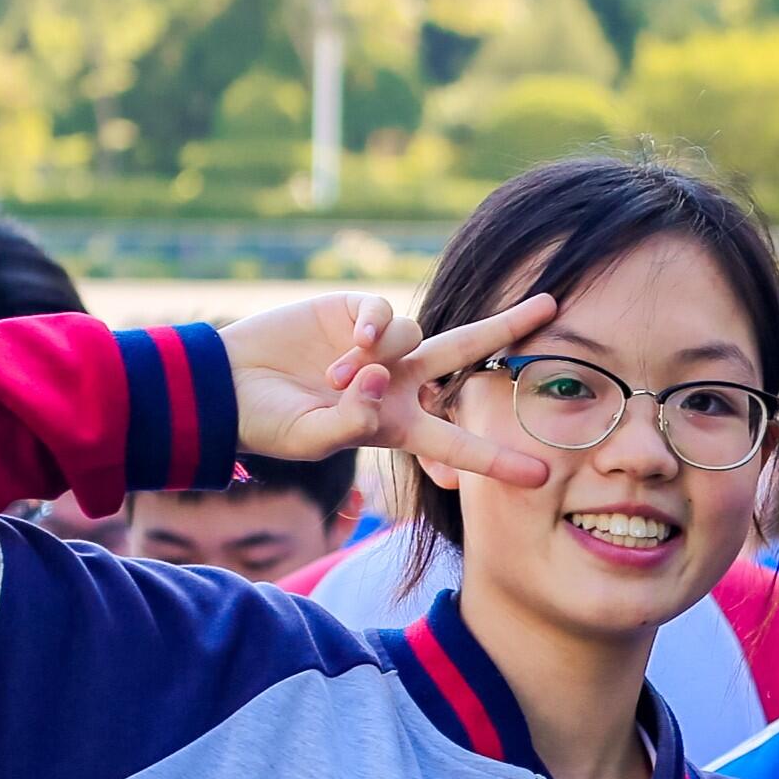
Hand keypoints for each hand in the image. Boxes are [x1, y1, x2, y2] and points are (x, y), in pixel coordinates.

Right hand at [220, 291, 560, 489]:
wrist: (226, 385)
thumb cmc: (270, 424)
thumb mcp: (312, 439)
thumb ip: (349, 421)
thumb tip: (378, 381)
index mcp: (397, 424)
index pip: (457, 442)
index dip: (496, 459)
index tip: (541, 474)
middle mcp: (398, 381)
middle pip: (466, 354)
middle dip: (508, 328)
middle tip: (552, 305)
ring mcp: (379, 346)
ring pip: (417, 335)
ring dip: (381, 360)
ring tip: (334, 379)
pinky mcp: (354, 312)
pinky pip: (384, 314)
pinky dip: (374, 329)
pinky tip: (349, 345)